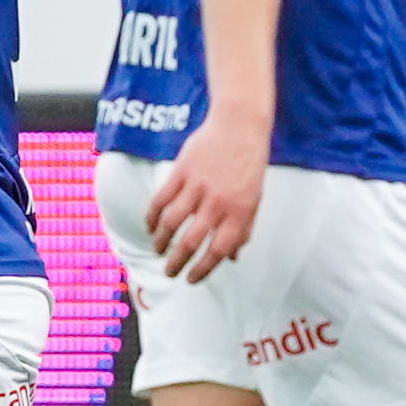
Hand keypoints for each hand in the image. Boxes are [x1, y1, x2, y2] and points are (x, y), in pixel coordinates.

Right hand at [146, 127, 266, 281]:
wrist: (239, 126)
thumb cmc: (249, 164)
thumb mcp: (255, 199)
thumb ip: (244, 229)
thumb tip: (233, 258)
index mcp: (240, 212)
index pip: (219, 250)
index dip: (203, 269)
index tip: (191, 279)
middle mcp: (218, 202)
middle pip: (191, 241)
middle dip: (177, 262)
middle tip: (169, 272)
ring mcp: (198, 186)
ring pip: (172, 222)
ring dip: (161, 241)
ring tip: (158, 249)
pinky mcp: (181, 171)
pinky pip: (161, 199)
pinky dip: (152, 216)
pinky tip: (150, 226)